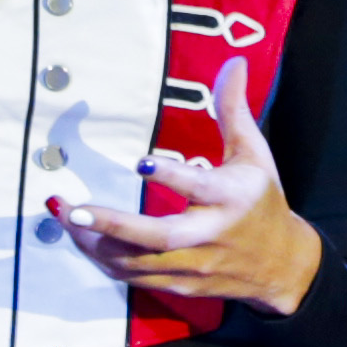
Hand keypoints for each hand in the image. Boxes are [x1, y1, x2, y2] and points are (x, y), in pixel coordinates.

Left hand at [48, 57, 320, 310]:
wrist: (283, 266)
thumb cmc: (262, 202)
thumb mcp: (254, 154)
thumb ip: (233, 110)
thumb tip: (233, 62)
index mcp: (232, 198)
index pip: (200, 187)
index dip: (171, 177)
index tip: (140, 161)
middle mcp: (210, 235)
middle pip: (159, 238)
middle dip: (113, 225)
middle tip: (75, 210)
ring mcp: (193, 265)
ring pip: (137, 263)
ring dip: (95, 243)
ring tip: (64, 217)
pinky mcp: (179, 285)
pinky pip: (134, 277)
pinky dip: (104, 260)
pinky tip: (81, 238)